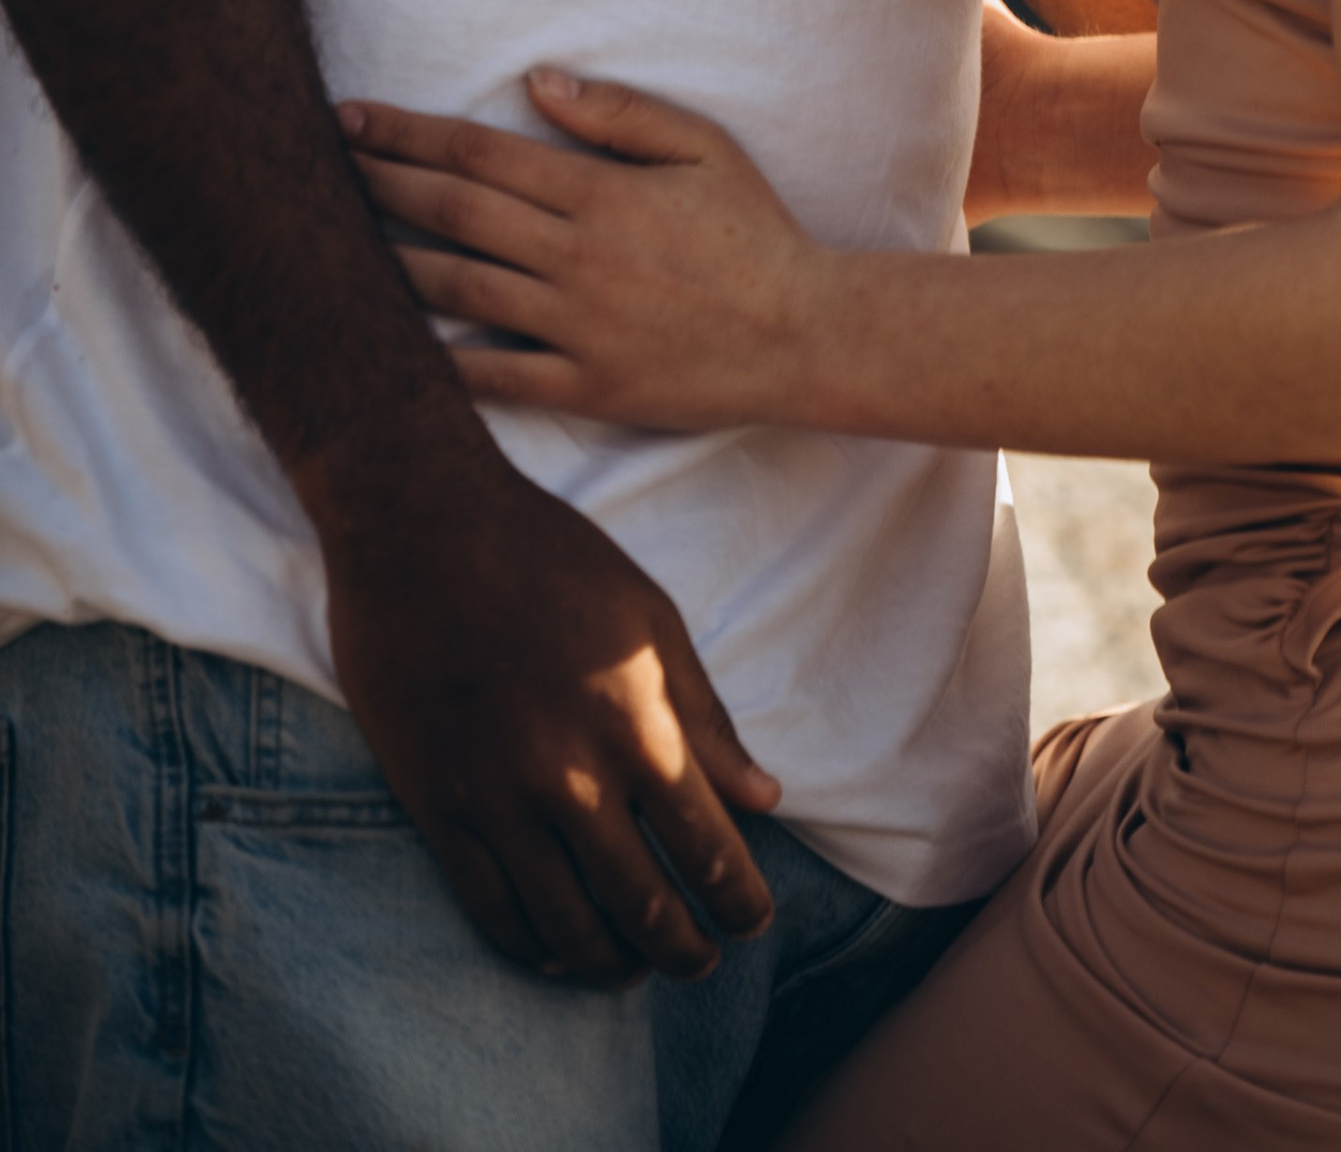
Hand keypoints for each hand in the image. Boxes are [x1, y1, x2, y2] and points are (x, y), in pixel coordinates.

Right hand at [304, 417, 780, 985]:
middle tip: (703, 963)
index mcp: (637, 724)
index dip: (739, 900)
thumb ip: (707, 717)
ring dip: (611, 964)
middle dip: (685, 950)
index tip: (754, 923)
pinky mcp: (437, 808)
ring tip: (635, 969)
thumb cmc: (549, 558)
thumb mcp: (651, 618)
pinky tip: (558, 951)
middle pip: (643, 906)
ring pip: (566, 926)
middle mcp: (570, 777)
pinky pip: (490, 909)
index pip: (708, 849)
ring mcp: (497, 800)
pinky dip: (532, 947)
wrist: (419, 528)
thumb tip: (765, 798)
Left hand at [342, 71, 827, 432]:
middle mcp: (576, 258)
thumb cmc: (753, 230)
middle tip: (320, 165)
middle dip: (380, 183)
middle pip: (454, 214)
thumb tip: (535, 81)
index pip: (481, 155)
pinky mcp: (584, 387)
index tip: (354, 118)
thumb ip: (619, 113)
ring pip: (459, 291)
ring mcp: (575, 327)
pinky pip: (496, 378)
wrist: (801, 333)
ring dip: (390, 264)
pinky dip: (442, 363)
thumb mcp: (703, 147)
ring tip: (336, 247)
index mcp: (601, 194)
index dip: (409, 134)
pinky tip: (394, 346)